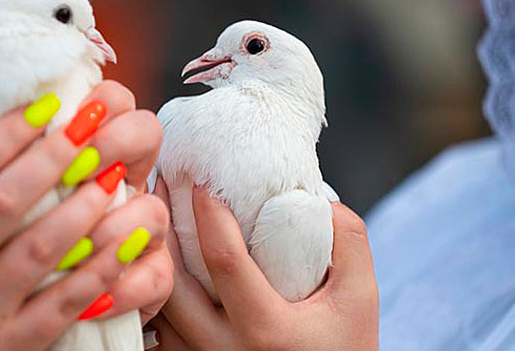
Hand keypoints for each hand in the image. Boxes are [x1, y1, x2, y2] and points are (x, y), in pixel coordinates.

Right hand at [0, 81, 172, 350]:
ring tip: (114, 173)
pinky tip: (127, 237)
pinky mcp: (11, 345)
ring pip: (38, 251)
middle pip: (1, 203)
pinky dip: (100, 268)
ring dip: (82, 207)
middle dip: (53, 159)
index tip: (48, 104)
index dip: (7, 132)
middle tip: (90, 125)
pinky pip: (65, 302)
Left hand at [147, 177, 377, 350]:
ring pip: (160, 310)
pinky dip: (155, 296)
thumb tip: (316, 195)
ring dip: (155, 261)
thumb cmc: (344, 349)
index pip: (224, 259)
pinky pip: (158, 333)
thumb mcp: (359, 298)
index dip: (209, 213)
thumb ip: (348, 241)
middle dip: (164, 229)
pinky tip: (158, 265)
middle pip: (174, 284)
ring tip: (156, 219)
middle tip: (162, 186)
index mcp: (267, 329)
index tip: (204, 180)